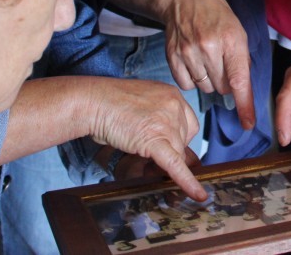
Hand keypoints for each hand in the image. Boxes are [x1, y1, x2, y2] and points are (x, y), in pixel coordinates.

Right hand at [79, 0, 256, 130]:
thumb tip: (241, 90)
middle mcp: (210, 47)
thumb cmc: (215, 15)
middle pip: (222, 87)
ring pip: (205, 87)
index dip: (245, 105)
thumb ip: (241, 60)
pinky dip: (192, 79)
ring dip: (209, 80)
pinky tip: (193, 62)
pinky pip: (186, 84)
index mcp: (232, 40)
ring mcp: (189, 52)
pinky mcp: (173, 56)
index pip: (240, 80)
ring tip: (207, 58)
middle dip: (225, 81)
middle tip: (221, 61)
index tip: (248, 124)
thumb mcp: (237, 30)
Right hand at [86, 78, 207, 199]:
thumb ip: (158, 117)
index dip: (178, 137)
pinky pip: (175, 164)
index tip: (168, 144)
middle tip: (151, 156)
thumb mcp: (143, 103)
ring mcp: (166, 122)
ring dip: (164, 161)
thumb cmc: (108, 103)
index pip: (189, 123)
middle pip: (184, 139)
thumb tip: (170, 144)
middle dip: (171, 150)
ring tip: (142, 159)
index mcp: (172, 94)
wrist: (92, 102)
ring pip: (178, 152)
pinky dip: (187, 182)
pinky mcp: (155, 140)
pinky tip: (198, 195)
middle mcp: (174, 106)